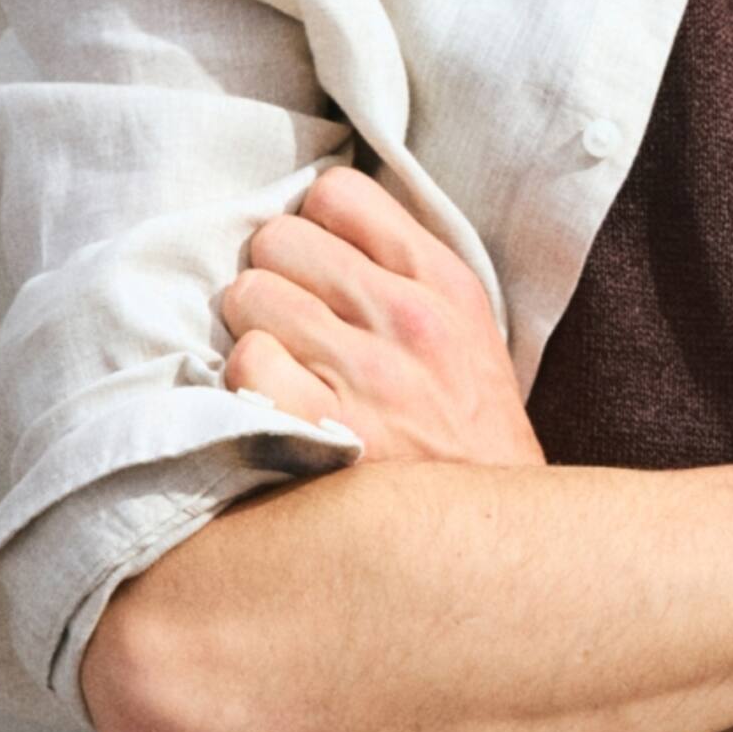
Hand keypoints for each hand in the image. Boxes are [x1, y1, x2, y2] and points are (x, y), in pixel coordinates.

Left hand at [215, 162, 544, 467]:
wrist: (486, 538)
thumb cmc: (464, 432)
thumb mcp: (466, 331)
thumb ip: (404, 270)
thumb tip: (319, 220)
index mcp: (443, 281)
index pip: (336, 193)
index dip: (311, 228)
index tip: (319, 269)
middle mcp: (408, 318)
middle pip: (278, 238)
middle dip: (275, 278)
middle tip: (294, 323)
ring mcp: (367, 374)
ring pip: (250, 295)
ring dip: (254, 330)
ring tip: (286, 365)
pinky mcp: (327, 431)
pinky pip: (246, 362)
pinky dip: (247, 383)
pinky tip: (275, 403)